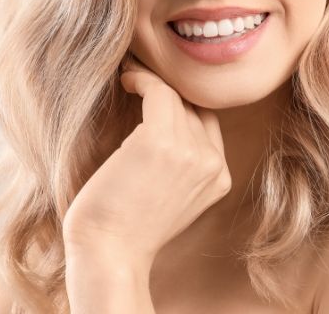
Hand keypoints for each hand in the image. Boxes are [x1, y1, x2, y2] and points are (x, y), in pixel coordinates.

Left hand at [62, 56, 231, 265]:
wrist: (109, 254)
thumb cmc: (126, 226)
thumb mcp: (172, 195)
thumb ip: (183, 164)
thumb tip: (164, 120)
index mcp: (219, 178)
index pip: (208, 124)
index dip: (183, 105)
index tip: (157, 93)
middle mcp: (212, 163)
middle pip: (193, 108)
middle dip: (168, 90)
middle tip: (142, 74)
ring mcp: (190, 152)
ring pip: (176, 96)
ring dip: (151, 80)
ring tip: (131, 75)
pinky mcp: (160, 141)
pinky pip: (159, 91)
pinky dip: (142, 79)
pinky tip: (126, 81)